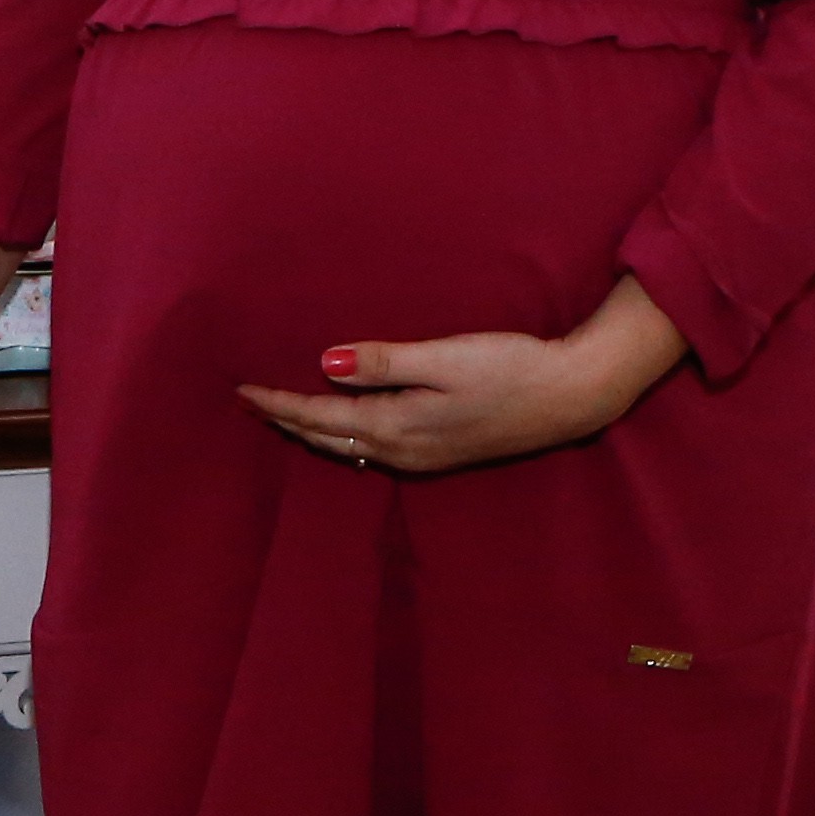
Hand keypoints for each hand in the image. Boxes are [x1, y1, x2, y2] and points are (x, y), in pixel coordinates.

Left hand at [242, 278, 683, 476]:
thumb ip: (385, 362)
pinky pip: (373, 449)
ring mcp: (423, 457)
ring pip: (349, 448)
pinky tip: (341, 426)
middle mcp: (402, 450)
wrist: (572, 397)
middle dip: (286, 420)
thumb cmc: (512, 368)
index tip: (242, 390)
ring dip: (312, 431)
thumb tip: (325, 364)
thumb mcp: (446, 358)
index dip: (278, 403)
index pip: (319, 417)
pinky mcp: (441, 452)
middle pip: (327, 438)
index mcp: (397, 426)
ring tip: (282, 414)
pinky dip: (344, 436)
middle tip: (249, 401)